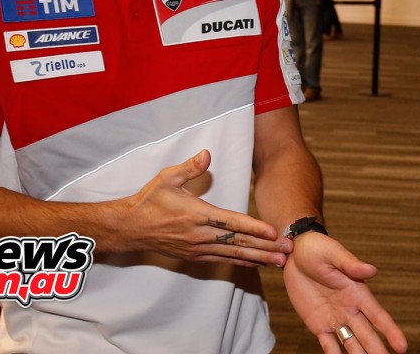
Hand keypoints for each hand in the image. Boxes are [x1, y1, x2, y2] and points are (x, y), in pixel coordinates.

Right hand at [123, 150, 291, 266]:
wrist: (131, 228)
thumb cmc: (150, 200)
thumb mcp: (167, 178)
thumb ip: (189, 167)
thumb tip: (207, 154)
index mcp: (197, 215)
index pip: (231, 222)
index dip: (254, 227)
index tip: (274, 231)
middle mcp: (200, 235)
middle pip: (238, 242)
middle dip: (266, 247)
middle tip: (288, 250)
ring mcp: (198, 248)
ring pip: (234, 254)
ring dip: (258, 258)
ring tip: (279, 262)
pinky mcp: (195, 257)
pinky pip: (223, 260)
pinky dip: (241, 263)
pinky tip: (256, 265)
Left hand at [282, 232, 407, 352]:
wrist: (294, 255)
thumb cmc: (318, 249)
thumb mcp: (333, 253)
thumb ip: (351, 264)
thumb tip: (372, 270)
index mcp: (358, 293)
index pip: (378, 316)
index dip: (390, 331)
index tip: (402, 347)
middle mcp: (350, 309)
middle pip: (367, 335)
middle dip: (377, 351)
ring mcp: (335, 319)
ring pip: (351, 344)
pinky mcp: (318, 324)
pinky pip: (328, 344)